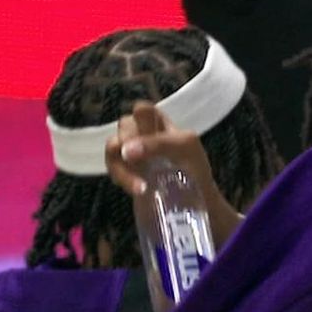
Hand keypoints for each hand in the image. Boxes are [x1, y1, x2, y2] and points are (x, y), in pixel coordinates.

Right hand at [109, 102, 240, 245]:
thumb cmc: (196, 170)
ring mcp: (132, 153)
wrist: (199, 202)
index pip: (143, 109)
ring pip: (113, 146)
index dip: (141, 118)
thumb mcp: (186, 148)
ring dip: (123, 166)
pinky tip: (138, 189)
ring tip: (141, 187)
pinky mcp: (126, 172)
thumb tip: (126, 151)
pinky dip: (122, 178)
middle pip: (124, 126)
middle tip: (140, 160)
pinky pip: (112, 167)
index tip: (147, 132)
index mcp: (161, 124)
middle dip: (130, 141)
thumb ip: (159, 143)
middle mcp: (143, 135)